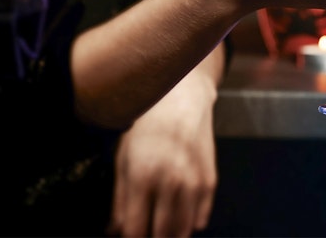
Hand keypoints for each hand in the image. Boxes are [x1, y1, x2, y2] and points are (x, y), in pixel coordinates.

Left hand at [109, 64, 218, 236]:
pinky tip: (177, 213)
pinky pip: (200, 218)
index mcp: (143, 177)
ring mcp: (193, 182)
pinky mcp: (209, 181)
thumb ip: (120, 200)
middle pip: (162, 235)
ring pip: (183, 231)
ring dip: (171, 233)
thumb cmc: (148, 127)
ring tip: (160, 226)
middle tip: (146, 229)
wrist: (181, 100)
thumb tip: (115, 231)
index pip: (136, 231)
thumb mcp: (123, 160)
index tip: (131, 235)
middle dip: (152, 237)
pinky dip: (189, 222)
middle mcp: (171, 182)